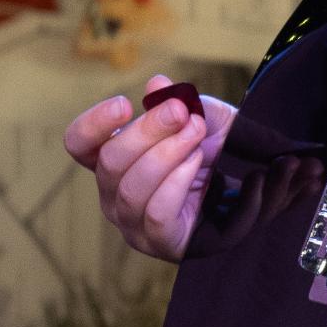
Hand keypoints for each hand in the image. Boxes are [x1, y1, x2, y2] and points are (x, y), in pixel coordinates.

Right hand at [65, 75, 234, 262]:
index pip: (79, 144)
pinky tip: (196, 163)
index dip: (93, 124)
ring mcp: (132, 222)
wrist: (246, 181)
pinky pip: (156, 214)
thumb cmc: (213, 149)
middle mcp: (113, 193)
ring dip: (168, 154)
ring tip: (196, 134)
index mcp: (113, 159)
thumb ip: (178, 102)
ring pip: (132, 187)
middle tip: (183, 113)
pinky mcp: (160, 241)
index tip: (125, 105)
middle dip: (149, 131)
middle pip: (110, 161)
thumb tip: (158, 84)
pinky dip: (177, 182)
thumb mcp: (200, 117)